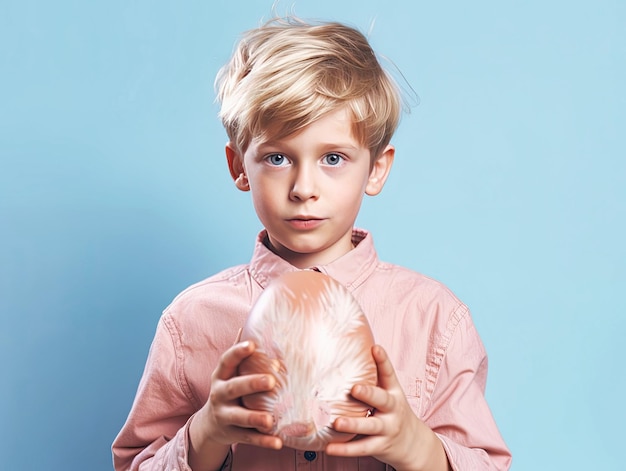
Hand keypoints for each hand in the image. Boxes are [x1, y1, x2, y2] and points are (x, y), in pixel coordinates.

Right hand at [188, 340, 281, 470]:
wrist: (210, 425)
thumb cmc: (228, 390)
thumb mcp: (229, 372)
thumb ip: (239, 354)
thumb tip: (247, 324)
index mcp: (221, 376)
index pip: (226, 361)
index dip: (238, 352)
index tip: (252, 344)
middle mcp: (220, 395)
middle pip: (233, 388)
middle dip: (251, 384)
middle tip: (271, 381)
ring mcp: (225, 416)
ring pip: (239, 417)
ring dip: (255, 417)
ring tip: (270, 419)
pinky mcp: (233, 434)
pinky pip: (249, 438)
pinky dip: (264, 441)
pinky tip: (278, 442)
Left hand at [325, 345, 449, 470]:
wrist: (413, 443)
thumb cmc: (392, 411)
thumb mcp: (389, 392)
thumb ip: (375, 376)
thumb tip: (353, 350)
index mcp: (393, 392)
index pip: (389, 374)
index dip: (383, 360)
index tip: (376, 348)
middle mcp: (392, 410)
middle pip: (382, 400)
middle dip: (369, 394)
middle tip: (354, 389)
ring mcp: (387, 429)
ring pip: (370, 427)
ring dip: (353, 425)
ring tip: (337, 423)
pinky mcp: (379, 446)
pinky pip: (361, 448)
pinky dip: (345, 449)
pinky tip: (329, 448)